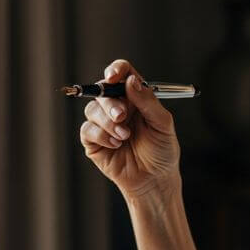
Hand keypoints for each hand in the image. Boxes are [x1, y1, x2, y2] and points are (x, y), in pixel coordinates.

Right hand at [79, 59, 180, 197]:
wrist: (154, 180)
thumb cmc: (162, 151)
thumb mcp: (162, 123)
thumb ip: (147, 101)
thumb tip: (131, 80)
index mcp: (135, 97)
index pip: (121, 74)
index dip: (115, 70)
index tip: (113, 76)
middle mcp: (118, 106)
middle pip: (102, 90)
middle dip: (110, 102)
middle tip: (122, 117)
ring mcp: (104, 123)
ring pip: (92, 109)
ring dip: (107, 122)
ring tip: (124, 137)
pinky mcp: (94, 141)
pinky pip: (87, 130)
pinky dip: (101, 136)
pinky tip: (116, 145)